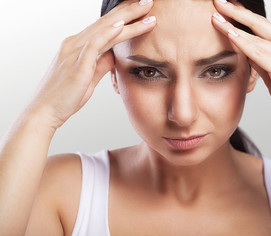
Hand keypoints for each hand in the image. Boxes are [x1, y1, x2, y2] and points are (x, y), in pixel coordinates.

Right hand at [27, 0, 155, 129]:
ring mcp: (74, 52)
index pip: (104, 26)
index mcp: (77, 46)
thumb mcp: (89, 78)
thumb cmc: (65, 97)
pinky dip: (108, 33)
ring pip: (104, 29)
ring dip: (126, 18)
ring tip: (146, 9)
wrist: (44, 112)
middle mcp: (75, 44)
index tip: (141, 11)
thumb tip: (113, 55)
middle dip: (129, 10)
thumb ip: (101, 64)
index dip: (123, 17)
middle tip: (148, 1)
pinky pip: (93, 45)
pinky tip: (121, 25)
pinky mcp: (77, 65)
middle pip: (106, 22)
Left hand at [212, 0, 270, 133]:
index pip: (262, 26)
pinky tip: (231, 36)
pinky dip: (244, 44)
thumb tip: (247, 54)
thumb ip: (262, 63)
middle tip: (218, 2)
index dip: (244, 17)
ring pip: (257, 37)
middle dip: (237, 12)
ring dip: (235, 26)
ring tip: (217, 17)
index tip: (227, 9)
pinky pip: (260, 53)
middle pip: (259, 24)